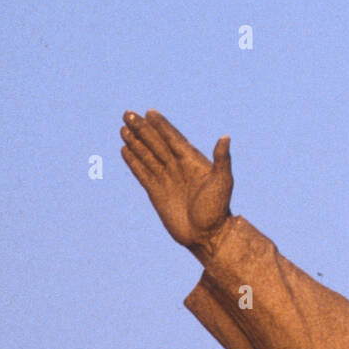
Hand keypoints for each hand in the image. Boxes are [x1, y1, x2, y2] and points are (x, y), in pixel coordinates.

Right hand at [120, 109, 233, 255]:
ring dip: (135, 141)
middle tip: (128, 114)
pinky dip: (133, 161)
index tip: (150, 112)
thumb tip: (225, 137)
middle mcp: (177, 166)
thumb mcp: (222, 182)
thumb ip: (221, 160)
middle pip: (156, 143)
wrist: (207, 236)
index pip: (173, 138)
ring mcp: (166, 178)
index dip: (161, 125)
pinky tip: (125, 150)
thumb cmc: (218, 210)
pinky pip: (142, 172)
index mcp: (192, 160)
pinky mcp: (156, 192)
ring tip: (123, 128)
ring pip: (147, 155)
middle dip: (142, 129)